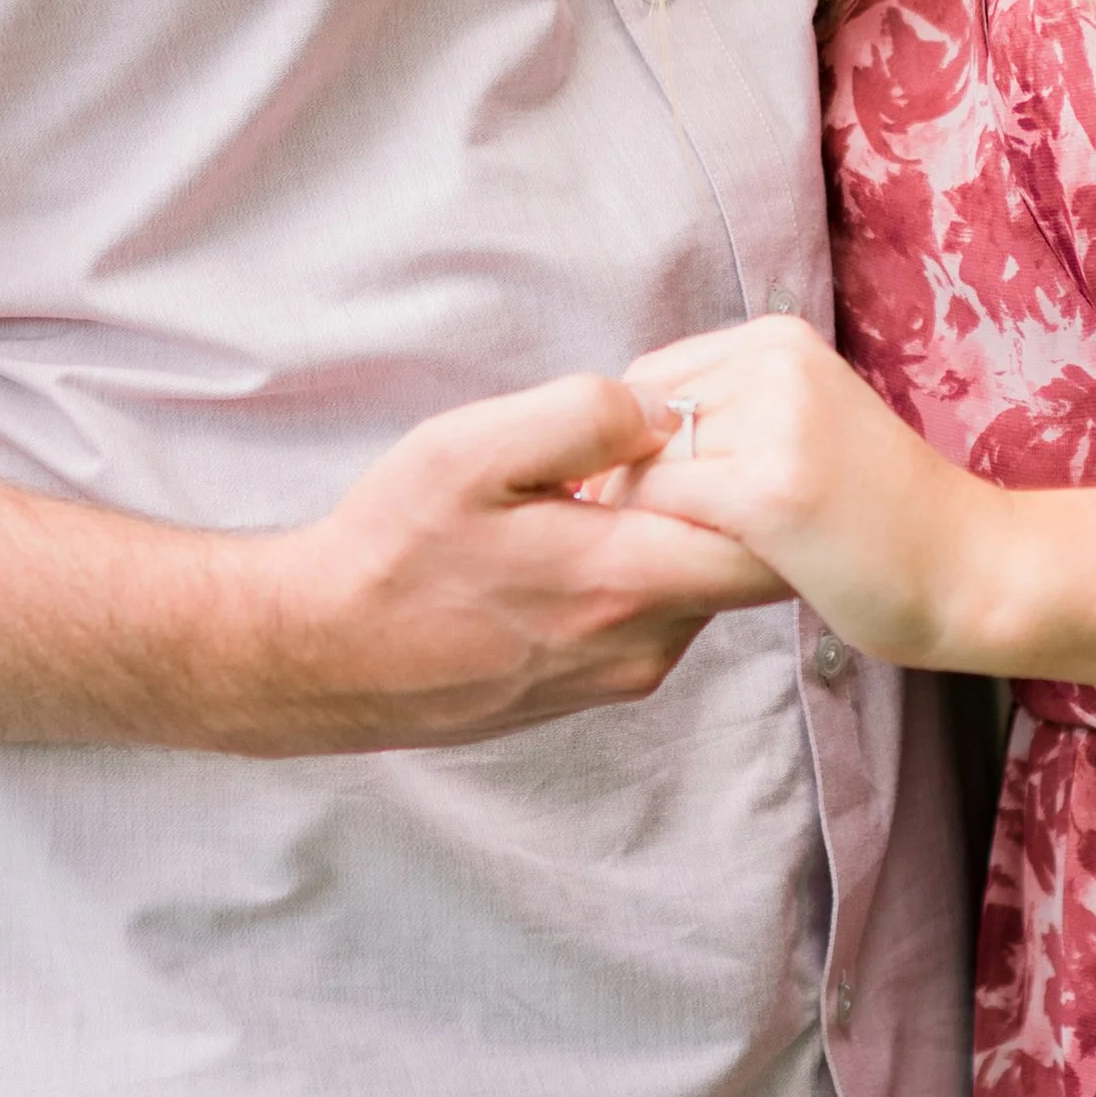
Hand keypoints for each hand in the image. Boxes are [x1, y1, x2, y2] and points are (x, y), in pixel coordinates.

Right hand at [244, 373, 791, 750]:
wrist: (325, 655)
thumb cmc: (393, 545)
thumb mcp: (474, 448)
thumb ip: (584, 415)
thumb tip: (668, 410)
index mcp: (625, 580)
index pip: (771, 545)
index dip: (765, 475)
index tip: (720, 429)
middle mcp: (642, 645)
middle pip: (747, 568)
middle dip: (728, 500)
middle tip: (659, 445)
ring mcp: (620, 674)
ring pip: (700, 590)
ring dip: (675, 534)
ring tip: (599, 488)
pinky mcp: (593, 686)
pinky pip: (656, 616)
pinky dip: (639, 568)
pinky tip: (572, 535)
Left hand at [618, 316, 1020, 668]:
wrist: (975, 568)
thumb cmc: (879, 516)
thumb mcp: (802, 427)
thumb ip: (725, 415)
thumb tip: (608, 450)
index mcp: (778, 339)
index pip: (647, 380)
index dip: (634, 449)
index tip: (659, 505)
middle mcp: (773, 361)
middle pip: (635, 421)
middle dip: (635, 486)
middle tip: (679, 544)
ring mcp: (773, 421)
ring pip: (642, 465)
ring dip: (650, 522)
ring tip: (705, 558)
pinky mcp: (768, 489)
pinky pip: (661, 506)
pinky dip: (663, 544)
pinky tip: (708, 572)